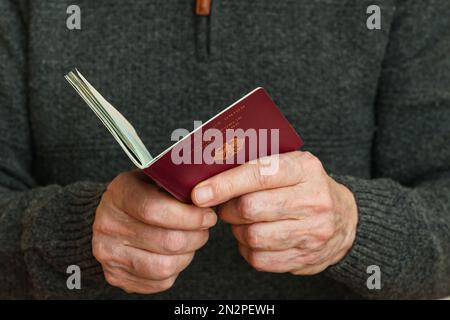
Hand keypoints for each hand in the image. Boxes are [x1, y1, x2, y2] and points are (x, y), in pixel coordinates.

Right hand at [93, 171, 216, 293]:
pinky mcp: (117, 276)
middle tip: (205, 227)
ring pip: (165, 266)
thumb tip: (209, 196)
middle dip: (196, 236)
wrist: (112, 217)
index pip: (154, 209)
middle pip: (166, 241)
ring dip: (188, 254)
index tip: (208, 215)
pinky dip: (176, 269)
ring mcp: (109, 254)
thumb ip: (178, 183)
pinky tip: (176, 253)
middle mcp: (108, 225)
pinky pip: (159, 282)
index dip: (189, 216)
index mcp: (119, 194)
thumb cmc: (144, 194)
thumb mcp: (156, 178)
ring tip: (192, 240)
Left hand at [192, 151, 356, 274]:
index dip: (224, 185)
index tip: (199, 194)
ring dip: (238, 230)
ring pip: (253, 236)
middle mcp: (313, 200)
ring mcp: (312, 232)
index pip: (259, 174)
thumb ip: (258, 164)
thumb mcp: (291, 164)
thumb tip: (211, 171)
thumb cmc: (306, 187)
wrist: (345, 220)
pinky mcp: (306, 257)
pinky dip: (248, 249)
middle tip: (226, 206)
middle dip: (228, 209)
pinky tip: (255, 238)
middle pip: (251, 209)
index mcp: (305, 169)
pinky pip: (260, 259)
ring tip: (244, 222)